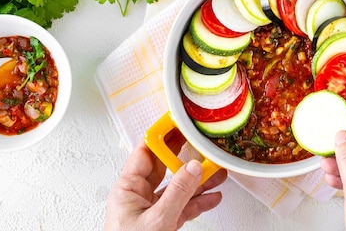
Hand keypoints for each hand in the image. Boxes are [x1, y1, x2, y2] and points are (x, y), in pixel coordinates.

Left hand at [104, 130, 227, 230]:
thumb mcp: (157, 221)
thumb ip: (177, 194)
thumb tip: (193, 168)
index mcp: (127, 188)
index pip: (146, 152)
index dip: (163, 136)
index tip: (180, 123)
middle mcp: (138, 196)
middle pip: (165, 167)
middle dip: (187, 157)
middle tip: (204, 143)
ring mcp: (151, 211)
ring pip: (178, 188)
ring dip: (199, 180)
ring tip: (218, 170)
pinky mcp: (163, 224)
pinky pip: (183, 207)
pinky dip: (199, 202)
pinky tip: (213, 196)